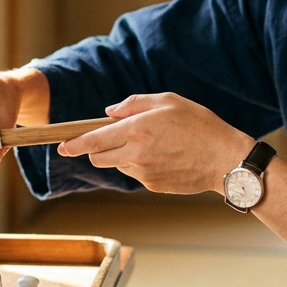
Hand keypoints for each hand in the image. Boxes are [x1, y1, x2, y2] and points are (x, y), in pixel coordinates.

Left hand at [57, 93, 254, 194]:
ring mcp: (143, 173)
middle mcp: (136, 154)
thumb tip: (109, 113)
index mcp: (137, 130)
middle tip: (116, 137)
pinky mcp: (152, 185)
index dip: (74, 144)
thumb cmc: (200, 125)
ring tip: (150, 144)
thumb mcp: (169, 101)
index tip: (61, 146)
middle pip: (98, 157)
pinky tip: (163, 157)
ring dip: (121, 155)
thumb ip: (135, 103)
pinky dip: (140, 164)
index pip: (93, 140)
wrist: (225, 159)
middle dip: (98, 148)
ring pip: (117, 165)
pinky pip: (135, 174)